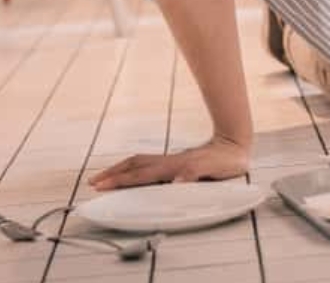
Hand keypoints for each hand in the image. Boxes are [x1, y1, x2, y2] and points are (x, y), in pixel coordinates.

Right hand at [89, 137, 251, 190]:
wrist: (236, 144)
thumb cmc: (227, 160)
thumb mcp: (214, 169)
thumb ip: (195, 175)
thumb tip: (176, 184)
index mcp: (174, 167)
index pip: (140, 175)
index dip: (120, 181)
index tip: (102, 186)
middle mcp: (169, 162)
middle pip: (133, 166)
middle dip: (112, 174)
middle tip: (93, 182)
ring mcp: (172, 161)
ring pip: (139, 163)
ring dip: (120, 169)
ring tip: (105, 177)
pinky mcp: (176, 163)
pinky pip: (148, 165)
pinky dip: (134, 170)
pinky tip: (132, 175)